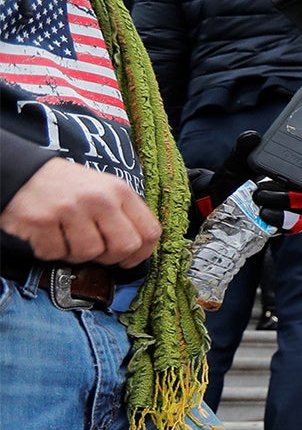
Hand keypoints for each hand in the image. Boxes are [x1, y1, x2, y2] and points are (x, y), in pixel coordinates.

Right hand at [2, 158, 160, 265]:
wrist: (23, 171)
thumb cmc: (68, 187)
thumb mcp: (104, 189)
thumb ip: (124, 214)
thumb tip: (139, 249)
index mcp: (120, 191)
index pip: (150, 232)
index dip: (142, 253)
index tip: (129, 259)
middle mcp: (99, 198)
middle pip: (124, 247)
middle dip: (110, 257)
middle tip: (96, 252)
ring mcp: (70, 209)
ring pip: (89, 254)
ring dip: (76, 254)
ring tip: (68, 238)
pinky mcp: (42, 220)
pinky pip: (56, 254)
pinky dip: (51, 251)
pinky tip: (49, 236)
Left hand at [191, 130, 301, 234]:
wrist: (220, 198)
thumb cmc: (236, 175)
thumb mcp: (238, 158)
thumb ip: (245, 146)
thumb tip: (253, 136)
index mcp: (301, 170)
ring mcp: (296, 208)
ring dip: (287, 200)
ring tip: (261, 194)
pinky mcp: (286, 224)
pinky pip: (293, 224)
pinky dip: (279, 217)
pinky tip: (262, 212)